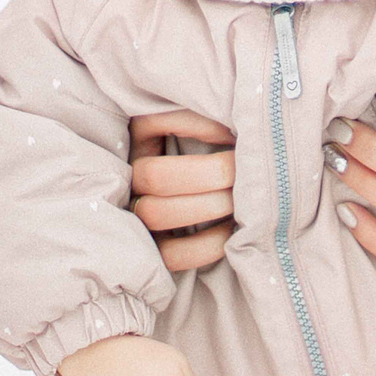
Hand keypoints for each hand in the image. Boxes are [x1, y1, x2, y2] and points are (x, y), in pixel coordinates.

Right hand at [129, 109, 236, 272]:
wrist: (212, 202)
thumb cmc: (215, 158)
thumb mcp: (204, 130)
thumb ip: (214, 119)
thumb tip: (238, 127)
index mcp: (140, 141)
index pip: (152, 123)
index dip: (196, 126)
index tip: (233, 132)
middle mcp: (130, 180)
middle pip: (155, 176)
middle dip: (210, 173)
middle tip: (245, 171)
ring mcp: (137, 219)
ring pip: (156, 214)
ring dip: (208, 206)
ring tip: (242, 200)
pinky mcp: (154, 253)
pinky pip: (172, 255)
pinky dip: (207, 245)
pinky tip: (232, 230)